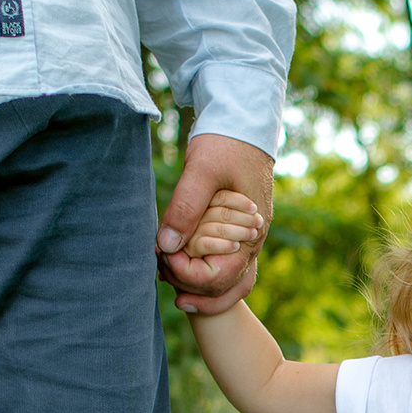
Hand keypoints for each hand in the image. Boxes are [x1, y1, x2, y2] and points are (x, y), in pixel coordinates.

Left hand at [159, 132, 273, 313]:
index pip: (220, 278)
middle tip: (159, 268)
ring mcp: (246, 238)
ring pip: (227, 283)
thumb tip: (166, 245)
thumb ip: (186, 207)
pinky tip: (177, 262)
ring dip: (196, 285)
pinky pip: (223, 264)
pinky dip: (200, 270)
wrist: (243, 124)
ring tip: (167, 276)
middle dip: (189, 286)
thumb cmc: (225, 143)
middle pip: (224, 288)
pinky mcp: (236, 231)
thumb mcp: (202, 170)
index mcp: (249, 233)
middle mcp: (252, 242)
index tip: (163, 252)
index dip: (187, 273)